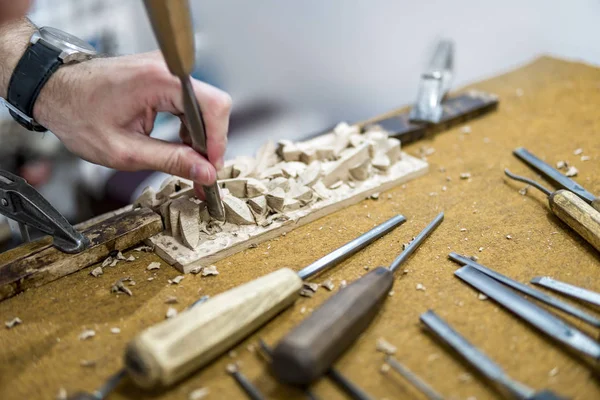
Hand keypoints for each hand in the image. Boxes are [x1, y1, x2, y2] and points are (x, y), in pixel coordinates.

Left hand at [33, 51, 230, 192]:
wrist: (54, 91)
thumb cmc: (78, 115)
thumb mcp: (126, 151)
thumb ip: (171, 161)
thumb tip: (205, 172)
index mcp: (158, 81)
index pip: (213, 107)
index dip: (218, 141)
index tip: (211, 168)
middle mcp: (166, 69)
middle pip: (213, 106)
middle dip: (210, 143)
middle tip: (200, 172)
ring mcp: (165, 70)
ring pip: (204, 106)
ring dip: (200, 138)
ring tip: (187, 163)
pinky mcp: (162, 77)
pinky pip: (190, 103)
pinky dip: (189, 128)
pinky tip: (179, 146)